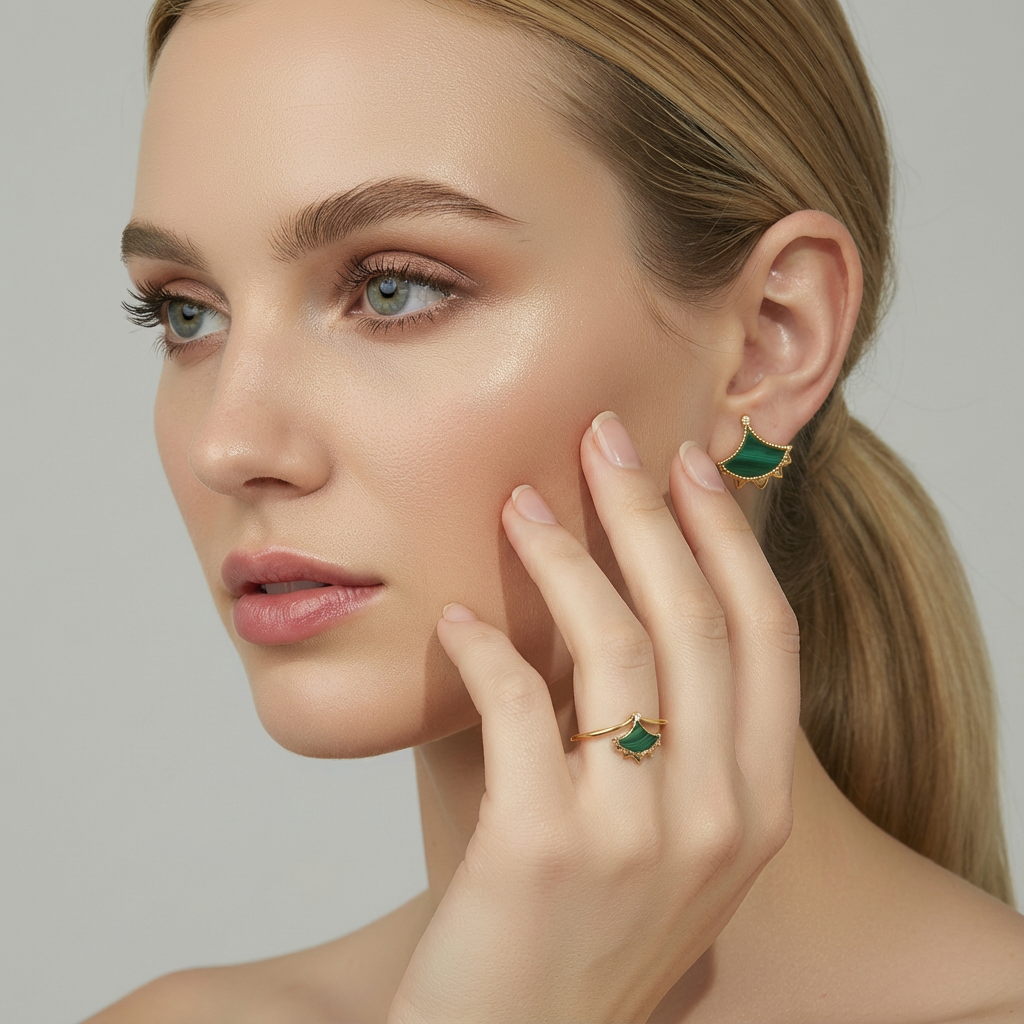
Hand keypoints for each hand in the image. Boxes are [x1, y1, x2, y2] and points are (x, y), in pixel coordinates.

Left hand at [388, 412, 799, 1023]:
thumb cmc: (579, 930)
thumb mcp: (659, 838)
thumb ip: (663, 735)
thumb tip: (624, 596)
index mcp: (757, 806)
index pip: (766, 638)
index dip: (729, 539)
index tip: (690, 465)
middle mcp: (717, 817)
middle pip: (699, 620)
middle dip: (651, 512)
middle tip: (604, 439)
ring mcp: (637, 837)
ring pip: (619, 648)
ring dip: (566, 557)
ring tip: (519, 504)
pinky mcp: (542, 849)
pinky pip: (517, 704)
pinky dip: (485, 647)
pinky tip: (456, 620)